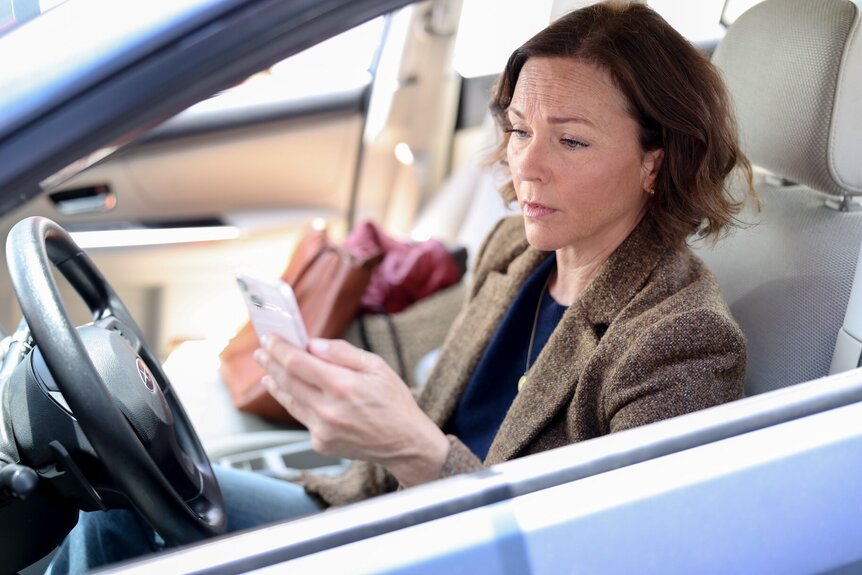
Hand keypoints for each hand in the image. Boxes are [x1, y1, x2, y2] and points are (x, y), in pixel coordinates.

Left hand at [254, 336, 449, 487]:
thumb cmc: (394, 402)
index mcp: (342, 386)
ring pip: (288, 401)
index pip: (297, 362)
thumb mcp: (376, 366)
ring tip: (267, 371)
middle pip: (286, 381)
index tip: (269, 337)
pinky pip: (301, 417)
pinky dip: (295, 402)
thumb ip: (342, 353)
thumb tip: (312, 344)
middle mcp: (328, 409)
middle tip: (261, 351)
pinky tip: (291, 393)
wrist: (405, 443)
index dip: (279, 348)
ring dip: (275, 383)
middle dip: (271, 363)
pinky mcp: (320, 443)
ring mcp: (322, 429)